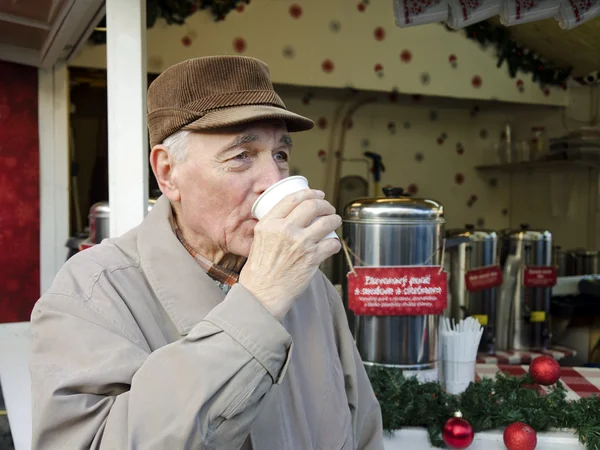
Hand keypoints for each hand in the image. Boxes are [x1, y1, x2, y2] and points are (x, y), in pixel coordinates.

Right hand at [239, 188, 341, 320]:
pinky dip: (334, 243)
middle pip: (312, 205)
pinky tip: (332, 244)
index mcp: (269, 224)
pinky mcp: (312, 258)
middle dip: (325, 204)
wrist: (262, 295)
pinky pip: (332, 243)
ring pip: (327, 222)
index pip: (292, 198)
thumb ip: (272, 227)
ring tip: (335, 221)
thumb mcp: (258, 240)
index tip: (317, 194)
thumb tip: (290, 217)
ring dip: (335, 219)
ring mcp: (300, 244)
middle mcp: (285, 230)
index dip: (309, 192)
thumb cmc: (259, 271)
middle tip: (328, 208)